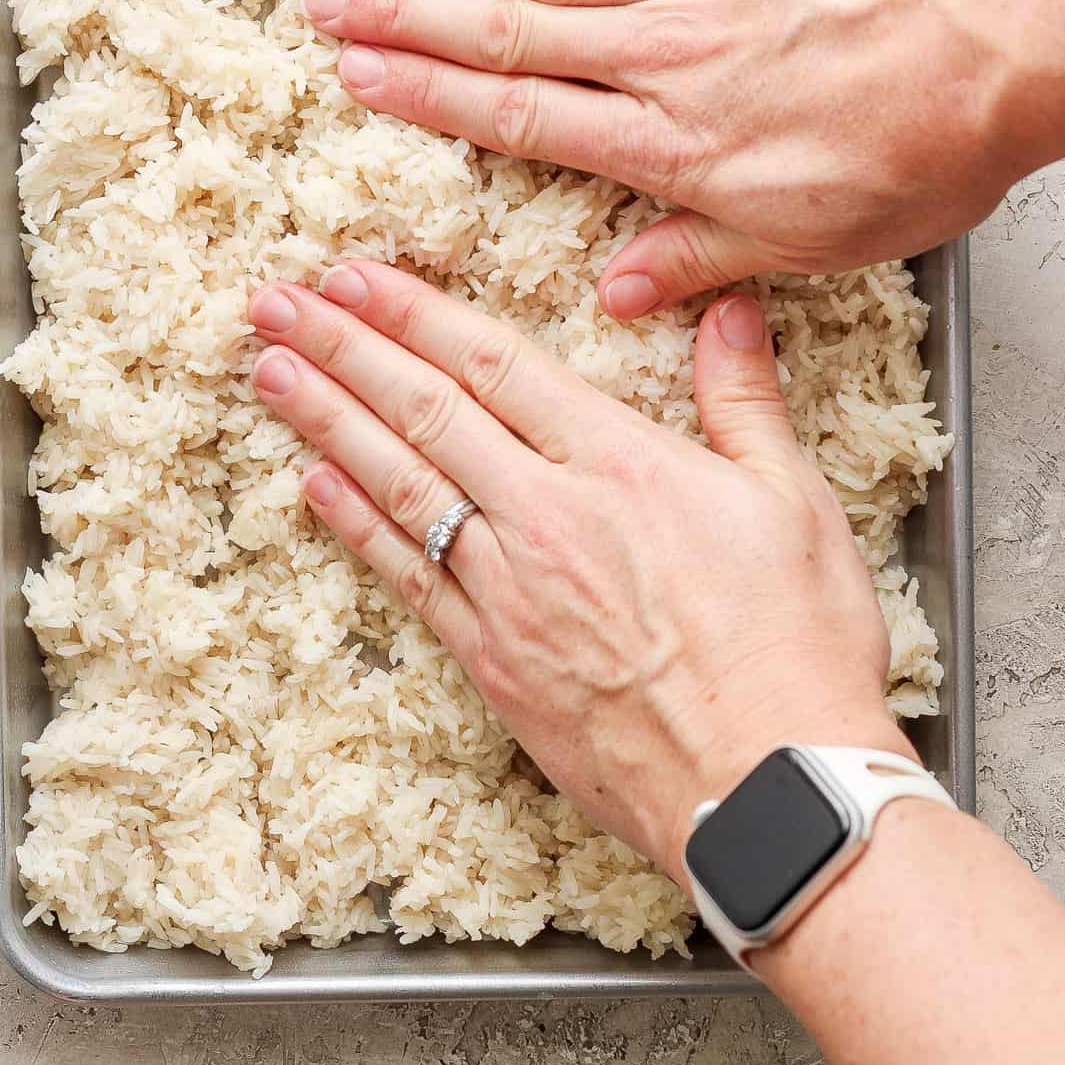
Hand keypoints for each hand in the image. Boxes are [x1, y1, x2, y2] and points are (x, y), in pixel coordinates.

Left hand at [248, 263, 911, 878]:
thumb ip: (744, 399)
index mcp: (618, 462)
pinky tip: (314, 485)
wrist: (767, 788)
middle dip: (342, 347)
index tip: (355, 276)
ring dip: (325, 420)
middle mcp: (545, 514)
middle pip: (424, 410)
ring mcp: (508, 590)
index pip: (494, 362)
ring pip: (397, 483)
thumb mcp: (794, 503)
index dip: (415, 312)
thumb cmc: (794, 648)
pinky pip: (407, 576)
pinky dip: (355, 524)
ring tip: (269, 371)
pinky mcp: (492, 662)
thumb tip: (730, 310)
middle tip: (275, 302)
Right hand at [299, 0, 1038, 316]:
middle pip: (506, 34)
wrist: (1007, 37)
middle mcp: (661, 54)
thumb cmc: (922, 146)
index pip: (520, 117)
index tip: (358, 77)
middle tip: (323, 1)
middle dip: (404, 17)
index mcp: (673, 145)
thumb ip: (702, 260)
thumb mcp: (816, 240)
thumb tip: (616, 295)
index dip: (428, 95)